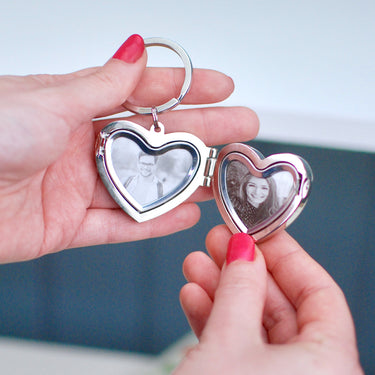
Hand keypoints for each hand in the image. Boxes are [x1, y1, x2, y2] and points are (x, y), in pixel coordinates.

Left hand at [0, 35, 257, 262]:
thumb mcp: (48, 101)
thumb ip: (100, 85)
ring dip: (187, 183)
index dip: (188, 88)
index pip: (146, 93)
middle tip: (241, 129)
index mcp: (78, 107)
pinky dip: (154, 224)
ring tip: (224, 178)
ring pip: (145, 186)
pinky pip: (121, 226)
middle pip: (157, 140)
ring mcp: (79, 186)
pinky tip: (186, 215)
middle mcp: (84, 145)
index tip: (223, 85)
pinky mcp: (69, 225)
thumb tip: (135, 50)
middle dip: (204, 133)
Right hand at [178, 226, 362, 373]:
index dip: (287, 256)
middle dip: (244, 270)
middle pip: (281, 306)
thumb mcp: (229, 343)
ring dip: (222, 292)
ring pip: (253, 325)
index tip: (261, 233)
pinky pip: (236, 347)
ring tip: (199, 265)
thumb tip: (243, 251)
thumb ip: (239, 289)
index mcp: (329, 367)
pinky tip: (195, 297)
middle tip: (221, 244)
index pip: (318, 293)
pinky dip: (214, 320)